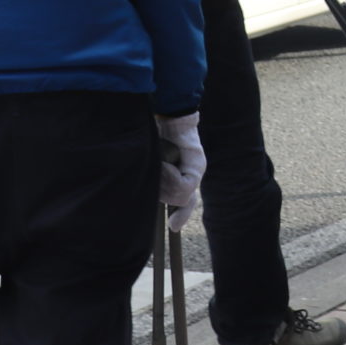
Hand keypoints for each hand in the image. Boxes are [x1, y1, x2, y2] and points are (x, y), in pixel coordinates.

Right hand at [156, 113, 204, 232]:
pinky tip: (165, 164)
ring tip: (159, 165)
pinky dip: (170, 176)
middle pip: (179, 201)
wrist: (170, 117)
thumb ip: (154, 179)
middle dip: (165, 195)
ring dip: (164, 183)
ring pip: (180, 196)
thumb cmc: (156, 137)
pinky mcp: (198, 167)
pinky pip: (183, 184)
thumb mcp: (153, 162)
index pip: (186, 201)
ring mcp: (197, 171)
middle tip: (159, 178)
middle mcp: (193, 175)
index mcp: (182, 175)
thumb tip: (147, 196)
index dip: (181, 215)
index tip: (173, 227)